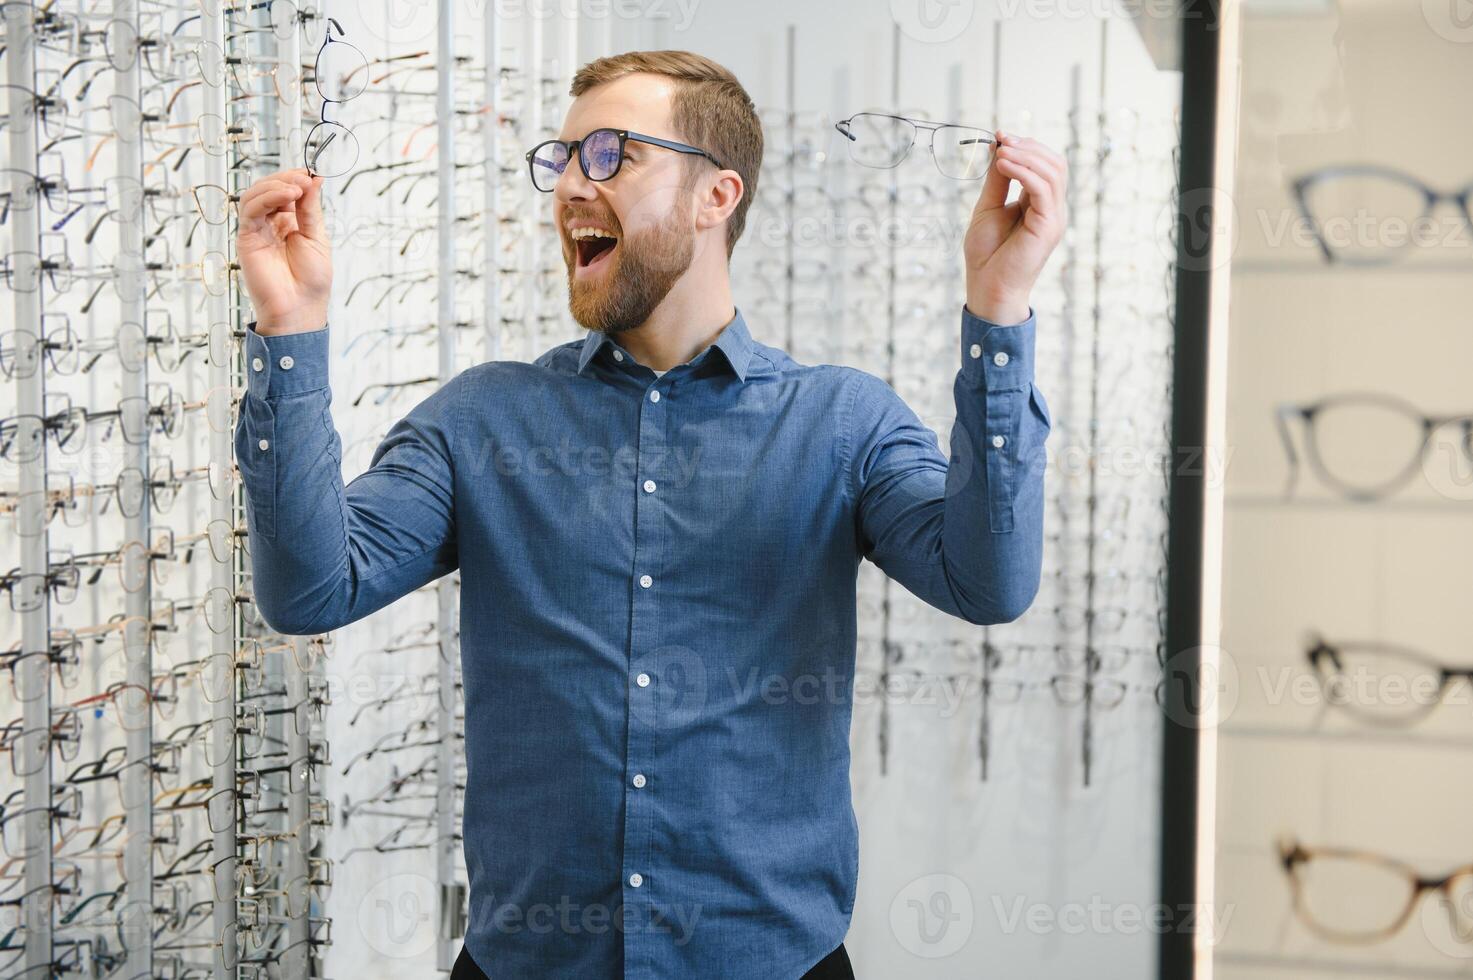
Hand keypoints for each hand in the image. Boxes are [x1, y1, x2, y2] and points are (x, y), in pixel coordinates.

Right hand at [237, 167, 331, 333]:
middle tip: (303, 178)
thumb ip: (311, 209)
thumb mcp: (317, 237)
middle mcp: (271, 224)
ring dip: (275, 185)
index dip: (296, 178)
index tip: (311, 173)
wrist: (300, 308)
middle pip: (268, 189)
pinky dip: (266, 198)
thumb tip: (314, 179)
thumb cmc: (311, 280)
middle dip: (286, 178)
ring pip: (255, 195)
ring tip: (295, 187)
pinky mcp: (246, 238)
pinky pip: (250, 211)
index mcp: (289, 223)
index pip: (286, 191)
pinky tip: (285, 195)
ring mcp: (257, 230)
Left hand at [963, 131, 1066, 324]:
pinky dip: (1024, 172)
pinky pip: (1044, 189)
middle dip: (1028, 146)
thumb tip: (998, 145)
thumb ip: (997, 179)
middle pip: (1054, 163)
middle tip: (1002, 140)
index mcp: (1040, 204)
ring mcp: (1054, 217)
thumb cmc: (987, 254)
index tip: (1000, 135)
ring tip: (1000, 153)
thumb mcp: (988, 207)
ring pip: (1053, 172)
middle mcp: (1052, 209)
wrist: (987, 287)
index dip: (1025, 146)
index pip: (1044, 165)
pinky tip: (1003, 165)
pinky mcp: (1048, 226)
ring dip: (1025, 156)